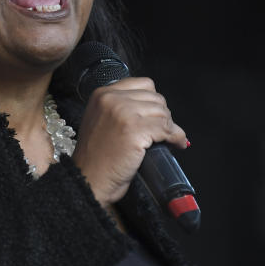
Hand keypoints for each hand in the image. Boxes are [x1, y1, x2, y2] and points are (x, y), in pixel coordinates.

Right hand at [71, 77, 187, 206]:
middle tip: (164, 132)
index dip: (154, 102)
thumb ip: (119, 108)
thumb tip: (153, 109)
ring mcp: (123, 113)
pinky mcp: (135, 130)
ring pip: (163, 113)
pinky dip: (176, 138)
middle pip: (156, 98)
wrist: (88, 181)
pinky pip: (167, 129)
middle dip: (163, 116)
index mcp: (102, 94)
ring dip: (171, 128)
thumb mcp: (100, 121)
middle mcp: (112, 99)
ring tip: (170, 140)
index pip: (143, 84)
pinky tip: (176, 144)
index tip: (156, 116)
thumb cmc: (95, 158)